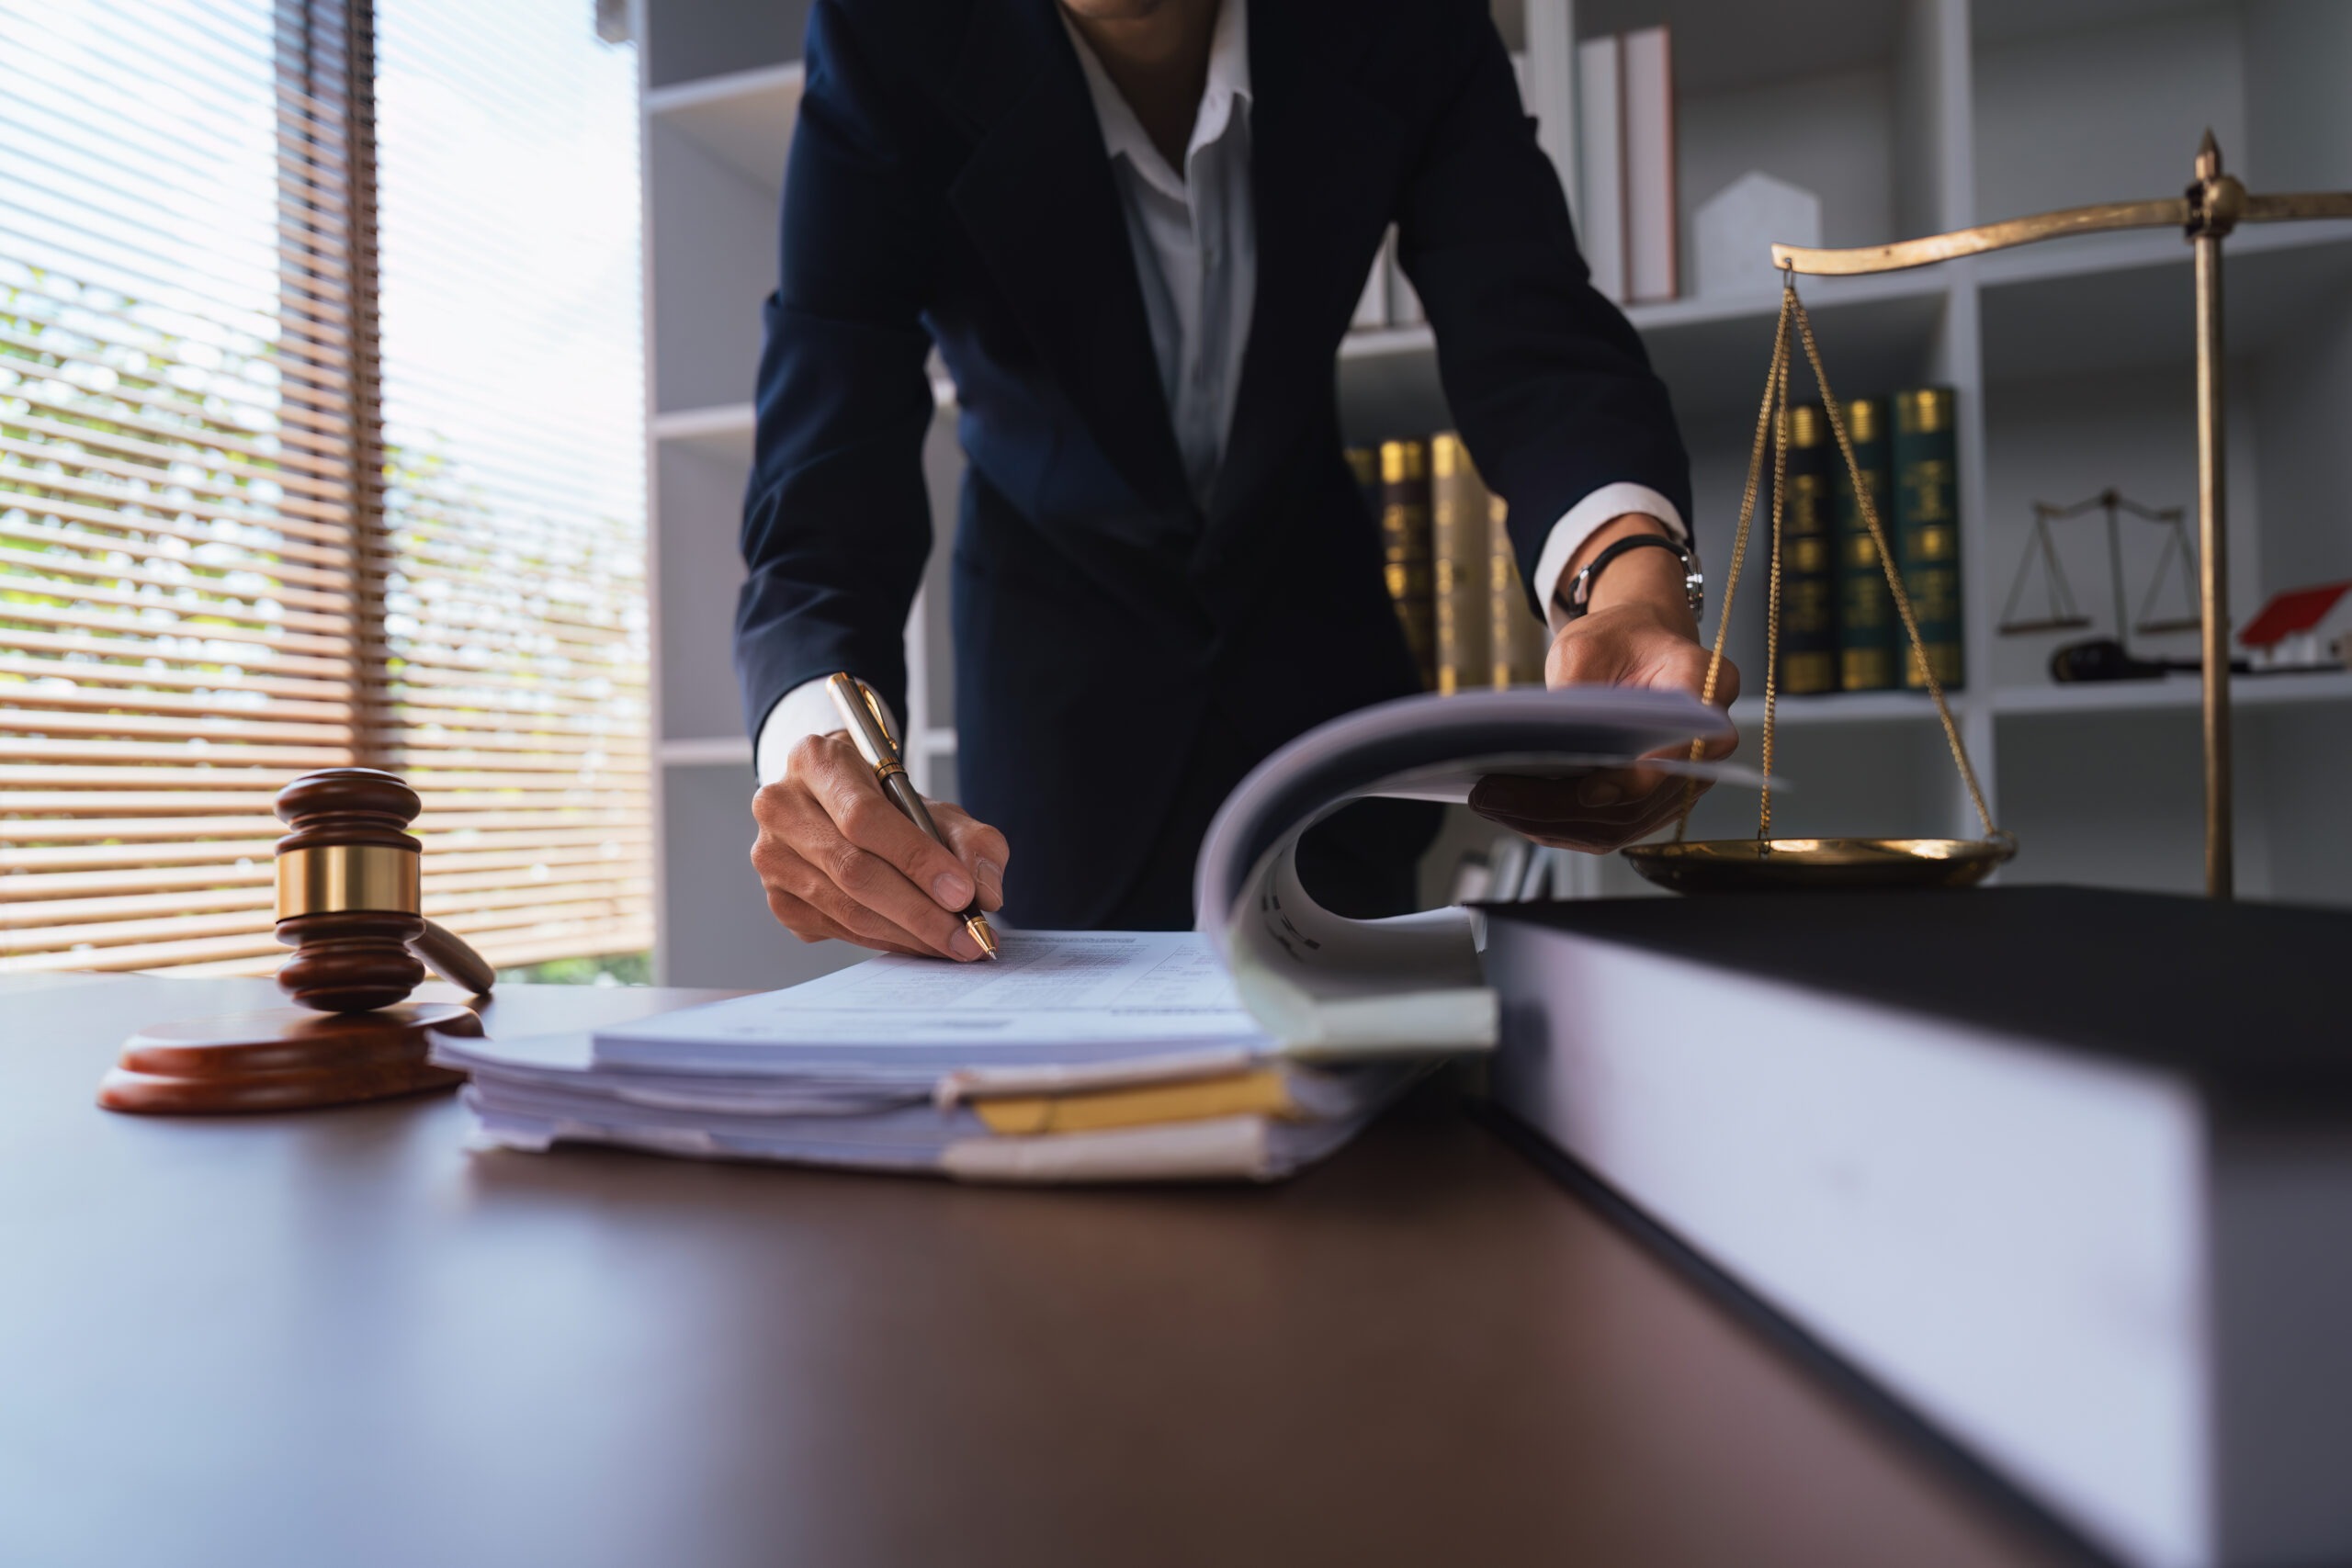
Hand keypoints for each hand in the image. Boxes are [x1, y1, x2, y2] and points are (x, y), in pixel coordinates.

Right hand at [750, 731, 1008, 959]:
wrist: (840, 810)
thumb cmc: (890, 805)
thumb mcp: (935, 806)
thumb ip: (971, 841)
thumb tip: (984, 892)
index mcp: (815, 760)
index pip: (864, 817)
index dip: (916, 859)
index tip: (962, 894)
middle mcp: (780, 805)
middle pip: (853, 869)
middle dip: (919, 910)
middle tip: (968, 937)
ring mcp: (772, 856)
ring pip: (846, 907)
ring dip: (908, 934)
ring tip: (954, 945)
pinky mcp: (779, 899)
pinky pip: (839, 929)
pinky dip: (887, 941)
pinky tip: (921, 943)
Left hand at [1469, 515, 1739, 852]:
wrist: (1637, 646)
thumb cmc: (1617, 639)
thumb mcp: (1584, 644)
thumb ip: (1575, 691)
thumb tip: (1543, 748)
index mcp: (1704, 684)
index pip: (1684, 745)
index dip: (1638, 778)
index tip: (1588, 790)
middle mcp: (1705, 743)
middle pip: (1641, 801)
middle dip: (1562, 808)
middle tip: (1495, 795)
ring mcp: (1682, 780)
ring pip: (1621, 826)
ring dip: (1550, 824)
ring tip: (1489, 802)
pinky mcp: (1652, 802)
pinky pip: (1609, 828)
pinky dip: (1557, 826)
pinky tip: (1510, 810)